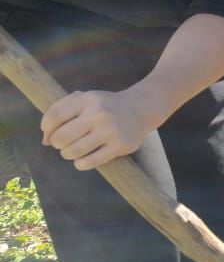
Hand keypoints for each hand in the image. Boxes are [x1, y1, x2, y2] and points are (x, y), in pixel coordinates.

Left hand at [41, 87, 157, 169]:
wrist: (140, 109)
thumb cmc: (104, 106)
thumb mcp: (85, 98)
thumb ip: (60, 111)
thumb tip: (45, 140)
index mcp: (87, 99)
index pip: (54, 117)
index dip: (46, 130)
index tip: (50, 135)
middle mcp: (99, 114)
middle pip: (61, 138)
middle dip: (58, 143)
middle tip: (64, 143)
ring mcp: (110, 130)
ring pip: (73, 152)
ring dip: (68, 154)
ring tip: (74, 150)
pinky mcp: (120, 146)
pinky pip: (89, 162)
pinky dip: (81, 163)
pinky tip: (84, 158)